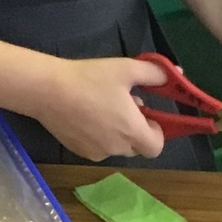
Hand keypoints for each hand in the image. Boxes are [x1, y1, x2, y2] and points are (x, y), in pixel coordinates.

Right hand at [39, 57, 167, 161]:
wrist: (47, 90)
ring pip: (117, 147)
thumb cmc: (89, 79)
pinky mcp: (79, 151)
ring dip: (118, 134)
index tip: (148, 116)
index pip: (156, 147)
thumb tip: (174, 75)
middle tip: (125, 107)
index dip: (157, 133)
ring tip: (103, 108)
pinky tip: (87, 115)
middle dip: (137, 131)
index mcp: (131, 131)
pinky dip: (99, 136)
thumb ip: (154, 73)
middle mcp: (116, 147)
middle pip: (137, 148)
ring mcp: (96, 152)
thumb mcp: (126, 69)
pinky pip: (98, 148)